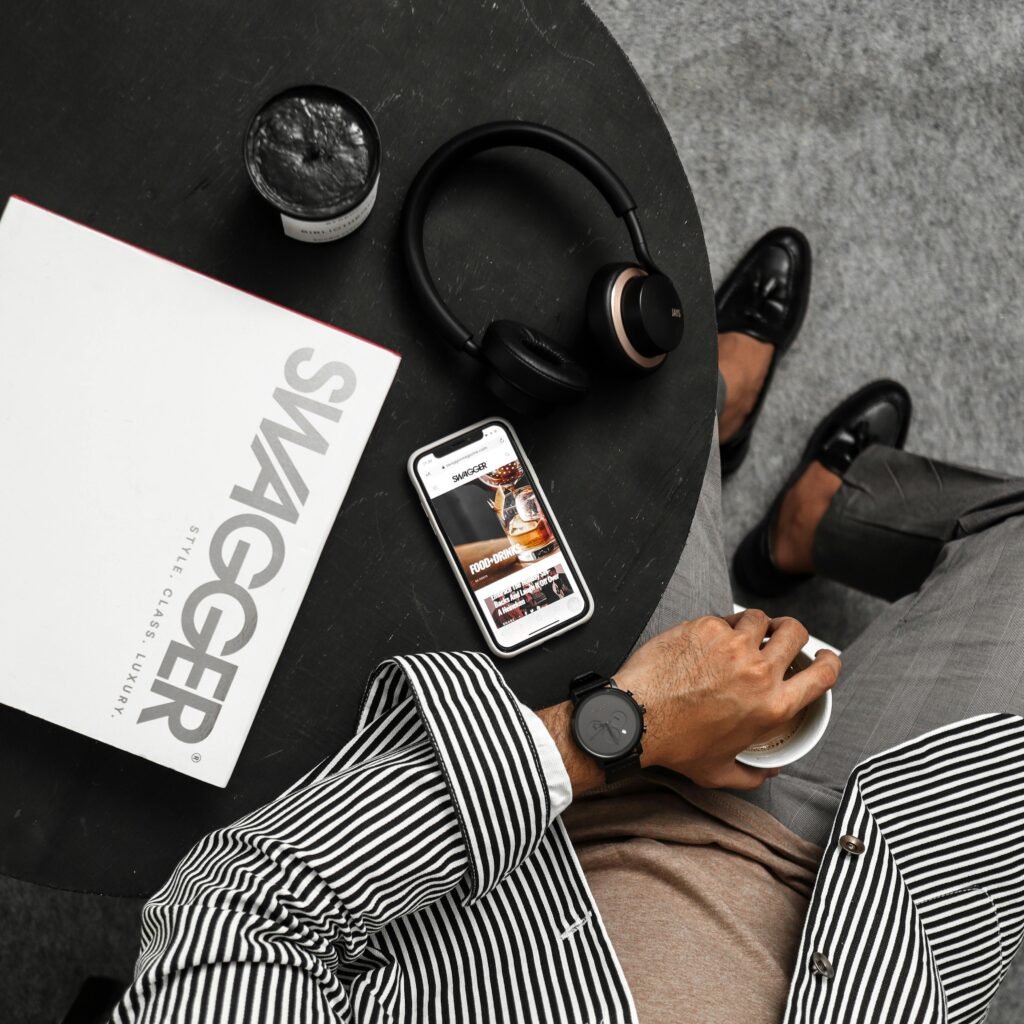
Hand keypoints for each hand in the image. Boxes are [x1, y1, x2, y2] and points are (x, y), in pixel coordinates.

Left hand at [615, 609, 839, 789]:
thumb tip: (767, 774)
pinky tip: (708, 639)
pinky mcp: (705, 628)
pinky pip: (722, 618)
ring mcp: (732, 646)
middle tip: (782, 636)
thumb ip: (751, 775)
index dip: (829, 661)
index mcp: (772, 706)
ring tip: (743, 634)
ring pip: (759, 618)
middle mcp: (759, 672)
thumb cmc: (676, 744)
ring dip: (755, 624)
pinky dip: (719, 626)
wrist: (638, 718)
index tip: (824, 656)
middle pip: (796, 633)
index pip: (822, 675)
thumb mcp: (720, 772)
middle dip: (793, 632)